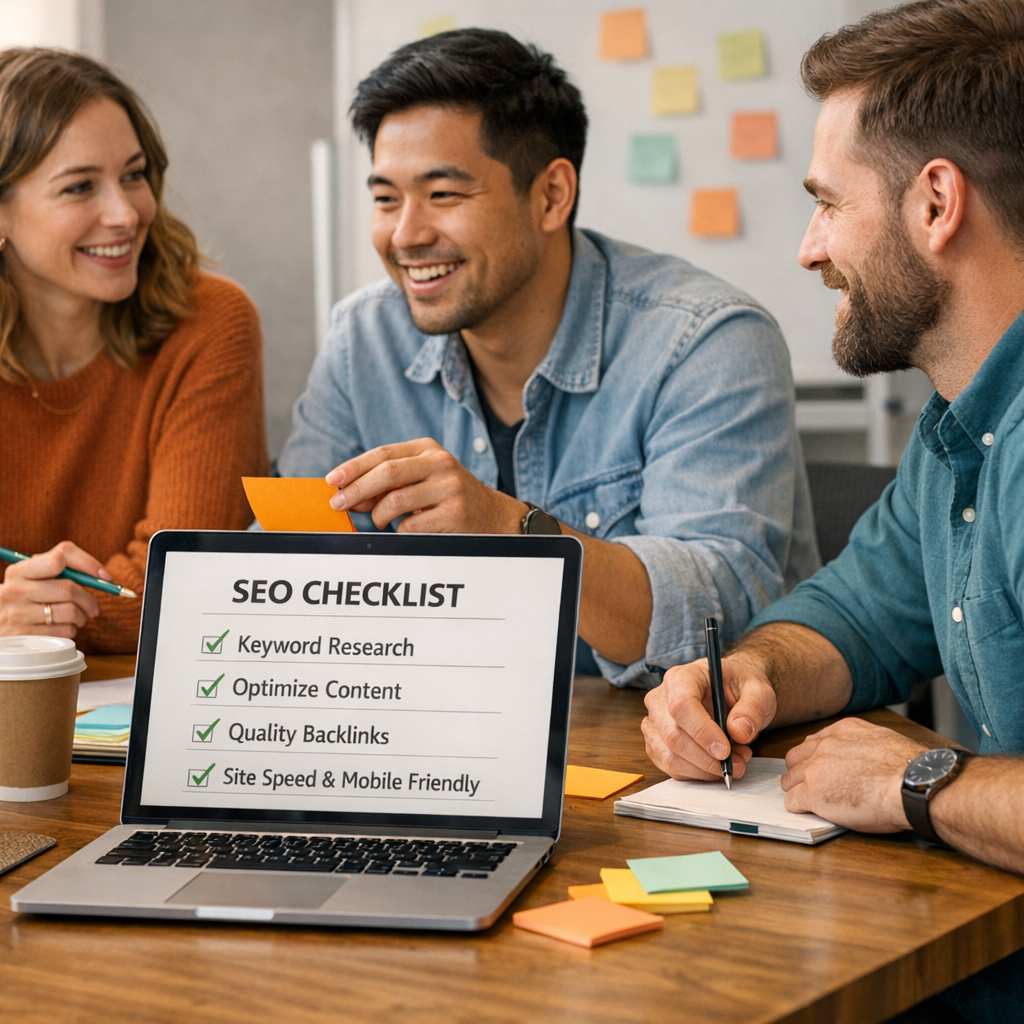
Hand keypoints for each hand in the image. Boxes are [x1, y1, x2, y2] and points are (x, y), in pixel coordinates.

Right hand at [0, 541, 106, 638]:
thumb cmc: (26, 599)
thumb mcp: (33, 579)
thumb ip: (62, 570)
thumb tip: (103, 577)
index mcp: (19, 571)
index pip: (60, 557)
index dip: (88, 565)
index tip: (103, 577)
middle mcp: (15, 590)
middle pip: (69, 589)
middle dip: (89, 599)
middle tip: (93, 607)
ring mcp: (17, 614)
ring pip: (70, 612)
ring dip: (82, 617)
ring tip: (77, 618)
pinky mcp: (24, 636)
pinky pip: (64, 631)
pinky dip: (72, 630)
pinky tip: (63, 628)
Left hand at [325, 439, 526, 533]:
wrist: (493, 515)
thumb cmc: (447, 497)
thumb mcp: (421, 479)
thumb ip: (388, 483)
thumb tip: (348, 495)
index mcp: (427, 449)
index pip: (382, 454)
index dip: (353, 467)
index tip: (332, 481)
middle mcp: (440, 463)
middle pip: (386, 473)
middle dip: (356, 490)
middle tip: (338, 504)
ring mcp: (449, 488)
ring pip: (395, 501)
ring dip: (377, 516)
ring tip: (379, 522)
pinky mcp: (454, 513)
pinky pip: (411, 525)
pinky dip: (400, 530)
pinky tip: (407, 529)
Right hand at [642, 652, 776, 780]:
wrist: (733, 693)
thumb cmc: (740, 687)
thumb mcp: (758, 691)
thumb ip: (752, 709)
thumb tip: (739, 732)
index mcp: (681, 677)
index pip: (681, 705)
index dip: (702, 731)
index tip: (725, 750)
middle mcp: (661, 698)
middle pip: (673, 735)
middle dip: (707, 758)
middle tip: (738, 761)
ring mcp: (655, 722)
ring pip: (670, 756)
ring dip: (704, 769)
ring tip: (733, 761)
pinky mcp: (657, 743)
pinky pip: (672, 767)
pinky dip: (698, 773)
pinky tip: (717, 764)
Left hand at [781, 718, 925, 831]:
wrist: (912, 786)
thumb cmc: (910, 771)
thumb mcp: (885, 741)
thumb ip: (865, 744)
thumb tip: (867, 754)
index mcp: (843, 730)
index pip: (814, 742)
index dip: (814, 758)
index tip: (819, 767)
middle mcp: (825, 746)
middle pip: (796, 758)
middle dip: (800, 772)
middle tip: (808, 784)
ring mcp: (815, 769)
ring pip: (790, 779)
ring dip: (797, 789)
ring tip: (808, 800)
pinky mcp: (812, 793)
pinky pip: (793, 801)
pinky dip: (799, 807)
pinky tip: (809, 812)